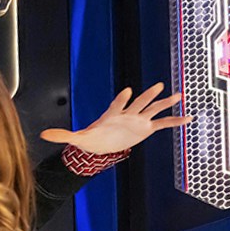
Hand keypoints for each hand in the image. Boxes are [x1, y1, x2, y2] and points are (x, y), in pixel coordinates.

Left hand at [39, 82, 190, 154]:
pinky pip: (162, 124)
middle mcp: (127, 114)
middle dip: (147, 95)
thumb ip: (62, 135)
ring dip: (165, 103)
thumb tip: (42, 134)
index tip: (127, 91)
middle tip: (157, 85)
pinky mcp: (145, 128)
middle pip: (138, 103)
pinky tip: (187, 118)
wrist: (102, 144)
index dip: (121, 99)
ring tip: (179, 96)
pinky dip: (174, 121)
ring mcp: (138, 120)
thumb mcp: (77, 139)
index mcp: (111, 114)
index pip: (117, 105)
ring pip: (152, 109)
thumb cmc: (91, 139)